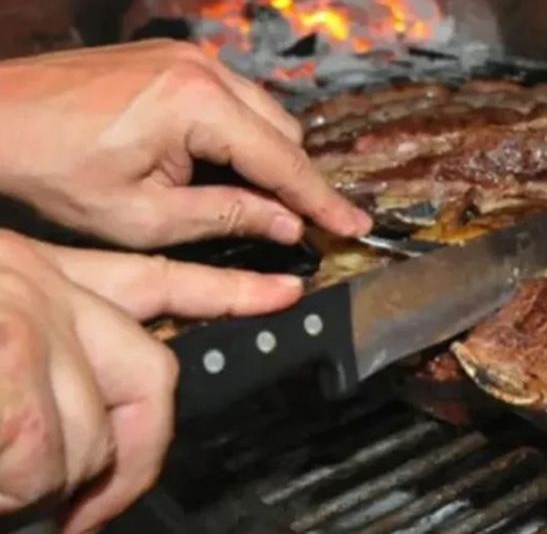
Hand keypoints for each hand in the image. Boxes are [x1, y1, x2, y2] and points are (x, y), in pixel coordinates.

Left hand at [0, 39, 370, 248]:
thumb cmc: (51, 172)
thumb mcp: (143, 216)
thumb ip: (227, 217)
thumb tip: (288, 226)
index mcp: (198, 104)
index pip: (284, 161)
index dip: (323, 200)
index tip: (356, 227)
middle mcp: (203, 67)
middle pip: (283, 131)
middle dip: (294, 180)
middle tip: (298, 225)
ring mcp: (187, 54)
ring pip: (262, 111)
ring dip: (266, 156)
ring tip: (250, 200)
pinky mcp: (170, 54)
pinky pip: (231, 97)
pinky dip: (239, 133)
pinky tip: (215, 165)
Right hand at [0, 231, 303, 531]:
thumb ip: (41, 363)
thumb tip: (58, 423)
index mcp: (44, 275)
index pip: (162, 281)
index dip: (231, 293)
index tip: (286, 292)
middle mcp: (47, 286)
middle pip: (153, 374)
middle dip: (132, 452)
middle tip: (89, 504)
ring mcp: (33, 316)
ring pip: (98, 431)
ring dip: (53, 483)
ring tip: (10, 487)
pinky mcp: (11, 350)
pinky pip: (46, 450)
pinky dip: (21, 487)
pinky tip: (3, 487)